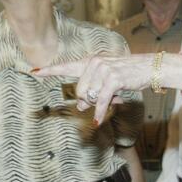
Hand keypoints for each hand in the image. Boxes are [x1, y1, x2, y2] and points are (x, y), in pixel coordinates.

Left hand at [35, 54, 152, 124]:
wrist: (148, 67)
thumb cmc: (127, 74)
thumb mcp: (106, 81)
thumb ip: (91, 90)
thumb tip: (80, 105)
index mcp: (90, 61)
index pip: (66, 66)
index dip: (49, 71)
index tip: (33, 71)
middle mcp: (94, 63)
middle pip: (80, 91)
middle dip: (89, 100)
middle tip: (103, 100)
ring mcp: (103, 70)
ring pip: (89, 97)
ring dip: (99, 103)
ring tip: (114, 97)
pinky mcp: (113, 79)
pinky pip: (101, 101)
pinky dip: (100, 111)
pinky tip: (98, 120)